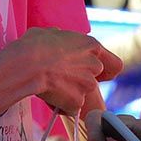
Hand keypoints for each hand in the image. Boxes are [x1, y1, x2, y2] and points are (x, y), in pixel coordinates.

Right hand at [0, 28, 120, 115]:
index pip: (114, 64)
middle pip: (95, 79)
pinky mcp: (77, 102)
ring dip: (68, 92)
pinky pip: (70, 107)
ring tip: (48, 86)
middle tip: (60, 78)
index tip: (98, 74)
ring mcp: (88, 85)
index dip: (106, 70)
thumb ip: (62, 40)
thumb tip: (59, 42)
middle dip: (80, 81)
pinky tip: (46, 95)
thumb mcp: (49, 33)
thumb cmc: (34, 45)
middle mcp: (94, 66)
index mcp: (90, 46)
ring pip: (81, 93)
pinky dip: (61, 104)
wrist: (25, 65)